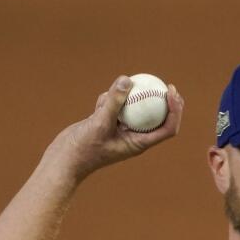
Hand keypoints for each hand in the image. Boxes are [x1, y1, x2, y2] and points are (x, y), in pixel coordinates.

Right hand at [48, 75, 184, 178]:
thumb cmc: (83, 149)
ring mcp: (121, 129)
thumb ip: (114, 102)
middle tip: (163, 83)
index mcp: (140, 143)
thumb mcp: (99, 124)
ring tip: (109, 102)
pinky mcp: (108, 123)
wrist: (64, 159)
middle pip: (157, 116)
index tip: (171, 91)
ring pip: (133, 107)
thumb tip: (127, 79)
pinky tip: (99, 103)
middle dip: (162, 100)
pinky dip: (109, 100)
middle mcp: (134, 136)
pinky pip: (115, 106)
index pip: (167, 128)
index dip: (176, 110)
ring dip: (124, 98)